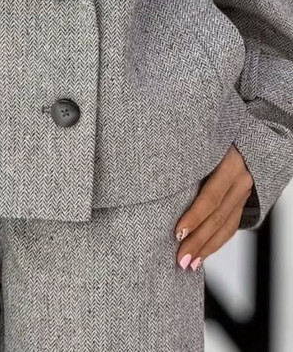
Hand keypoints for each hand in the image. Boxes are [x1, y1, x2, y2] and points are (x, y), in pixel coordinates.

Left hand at [173, 144, 254, 270]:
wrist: (245, 135)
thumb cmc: (211, 136)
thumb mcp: (199, 141)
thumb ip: (183, 157)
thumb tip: (153, 177)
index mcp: (229, 161)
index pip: (211, 195)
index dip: (194, 216)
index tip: (177, 232)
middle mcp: (240, 177)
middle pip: (218, 216)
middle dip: (198, 240)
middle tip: (180, 258)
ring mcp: (244, 190)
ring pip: (226, 225)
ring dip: (207, 248)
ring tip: (189, 263)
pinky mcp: (243, 200)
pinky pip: (231, 225)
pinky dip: (216, 242)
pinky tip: (203, 255)